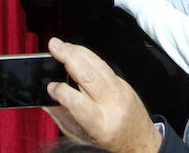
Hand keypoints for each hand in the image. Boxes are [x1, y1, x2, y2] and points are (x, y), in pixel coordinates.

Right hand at [44, 38, 161, 152]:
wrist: (141, 141)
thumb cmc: (112, 142)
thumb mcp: (83, 137)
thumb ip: (63, 117)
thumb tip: (47, 100)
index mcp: (100, 126)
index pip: (78, 103)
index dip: (61, 91)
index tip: (50, 87)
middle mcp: (112, 106)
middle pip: (89, 76)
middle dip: (69, 58)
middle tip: (54, 46)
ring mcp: (120, 92)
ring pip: (98, 65)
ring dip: (78, 52)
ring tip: (62, 45)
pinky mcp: (124, 83)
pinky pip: (104, 66)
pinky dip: (88, 56)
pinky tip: (77, 52)